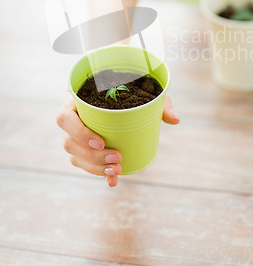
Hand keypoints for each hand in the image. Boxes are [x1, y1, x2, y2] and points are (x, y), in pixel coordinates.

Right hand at [57, 93, 178, 186]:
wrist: (116, 89)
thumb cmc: (125, 86)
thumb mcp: (141, 89)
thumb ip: (159, 101)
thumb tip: (175, 119)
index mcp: (75, 100)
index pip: (65, 119)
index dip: (79, 133)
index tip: (101, 141)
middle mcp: (70, 119)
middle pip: (70, 143)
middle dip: (93, 156)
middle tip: (118, 158)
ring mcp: (74, 135)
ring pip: (75, 156)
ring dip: (95, 167)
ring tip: (117, 170)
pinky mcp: (82, 147)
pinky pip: (84, 163)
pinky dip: (99, 173)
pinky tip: (112, 180)